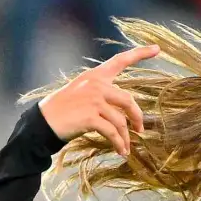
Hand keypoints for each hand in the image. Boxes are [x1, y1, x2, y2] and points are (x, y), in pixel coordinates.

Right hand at [39, 44, 159, 152]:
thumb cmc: (63, 110)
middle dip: (137, 118)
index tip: (157, 48)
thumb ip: (102, 96)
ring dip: (126, 137)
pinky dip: (119, 144)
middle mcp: (96, 84)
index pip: (120, 60)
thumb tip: (125, 114)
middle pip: (128, 101)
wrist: (42, 122)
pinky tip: (120, 151)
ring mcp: (93, 100)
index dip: (140, 54)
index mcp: (95, 76)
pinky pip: (113, 133)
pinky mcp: (90, 117)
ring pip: (121, 121)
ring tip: (126, 148)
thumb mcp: (82, 93)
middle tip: (140, 130)